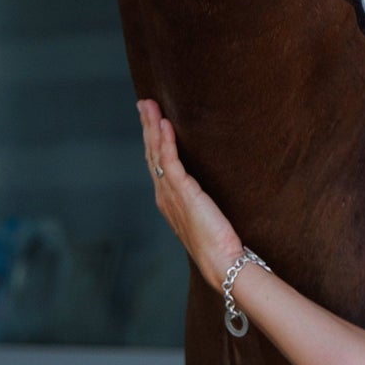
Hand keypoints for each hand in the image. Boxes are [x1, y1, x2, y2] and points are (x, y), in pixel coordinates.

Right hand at [137, 100, 242, 287]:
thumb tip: (210, 187)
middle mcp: (164, 195)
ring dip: (152, 126)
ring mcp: (171, 194)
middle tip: (143, 102)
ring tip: (150, 104)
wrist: (220, 262)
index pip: (156, 163)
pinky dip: (166, 141)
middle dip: (147, 126)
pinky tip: (165, 124)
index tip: (151, 119)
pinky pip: (169, 161)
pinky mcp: (183, 193)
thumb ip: (201, 199)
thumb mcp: (206, 215)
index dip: (152, 140)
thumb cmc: (219, 244)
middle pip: (151, 153)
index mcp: (168, 200)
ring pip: (156, 153)